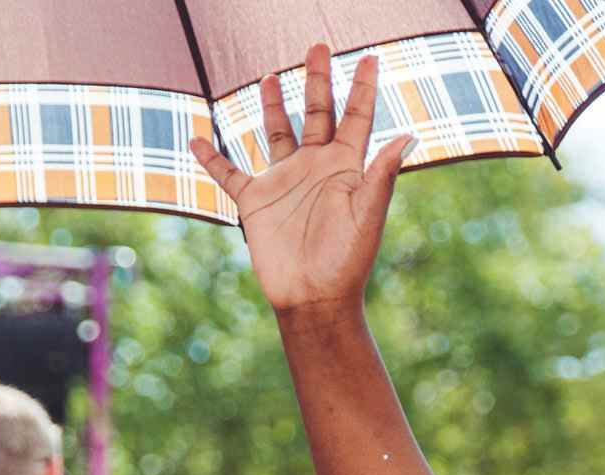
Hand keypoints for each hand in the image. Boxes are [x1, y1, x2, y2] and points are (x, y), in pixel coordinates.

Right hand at [188, 45, 412, 320]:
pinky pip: (229, 173)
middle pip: (316, 113)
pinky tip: (197, 139)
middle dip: (317, 80)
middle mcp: (315, 168)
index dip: (362, 88)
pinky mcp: (255, 200)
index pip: (356, 118)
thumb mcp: (368, 214)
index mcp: (346, 168)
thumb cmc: (347, 260)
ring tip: (269, 77)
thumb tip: (408, 137)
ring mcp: (284, 181)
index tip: (369, 58)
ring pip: (276, 133)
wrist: (314, 298)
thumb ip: (382, 174)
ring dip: (272, 107)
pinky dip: (211, 157)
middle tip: (317, 46)